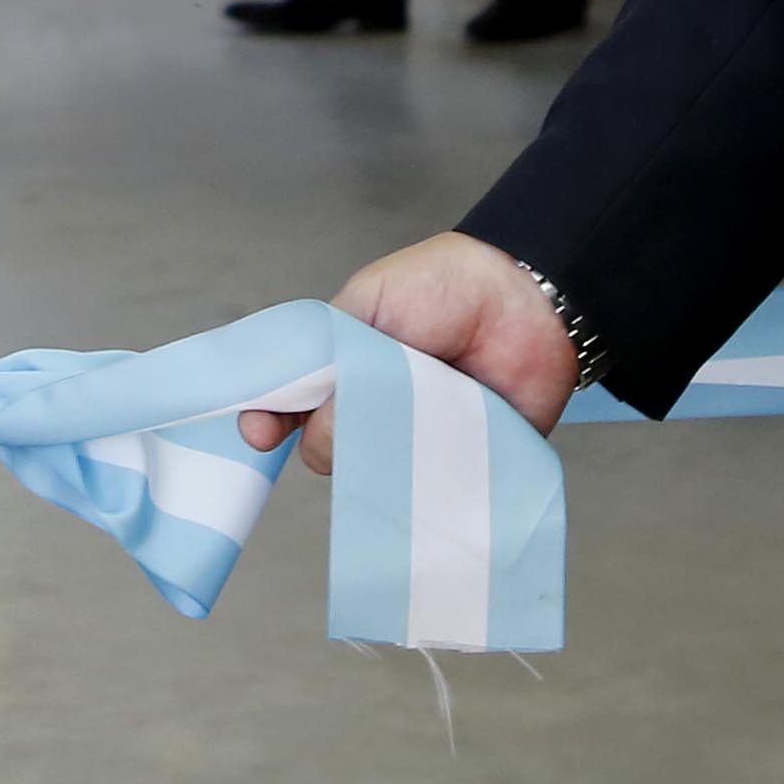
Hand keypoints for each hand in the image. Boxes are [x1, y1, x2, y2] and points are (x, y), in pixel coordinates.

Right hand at [238, 231, 580, 472]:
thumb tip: (314, 433)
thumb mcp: (367, 306)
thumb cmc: (442, 287)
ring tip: (407, 422)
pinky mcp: (456, 465)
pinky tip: (428, 469)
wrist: (523, 298)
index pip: (286, 406)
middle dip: (329, 439)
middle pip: (324, 449)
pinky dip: (423, 491)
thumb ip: (330, 364)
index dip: (267, 421)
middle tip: (355, 409)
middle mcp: (370, 410)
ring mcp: (412, 441)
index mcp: (339, 369)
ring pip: (372, 478)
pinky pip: (428, 495)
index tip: (260, 433)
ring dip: (378, 462)